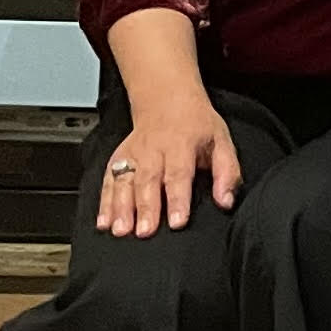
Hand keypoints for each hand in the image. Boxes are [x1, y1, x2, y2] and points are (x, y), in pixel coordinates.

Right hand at [99, 90, 240, 236]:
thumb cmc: (196, 125)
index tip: (177, 221)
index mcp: (181, 145)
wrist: (166, 99)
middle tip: (145, 232)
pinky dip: (104, 202)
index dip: (177, 199)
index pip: (179, 175)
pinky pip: (108, 180)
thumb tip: (226, 201)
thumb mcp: (221, 142)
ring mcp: (132, 154)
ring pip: (124, 182)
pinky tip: (103, 222)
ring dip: (120, 208)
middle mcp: (153, 150)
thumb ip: (227, 173)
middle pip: (148, 181)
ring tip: (120, 230)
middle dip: (145, 208)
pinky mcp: (118, 158)